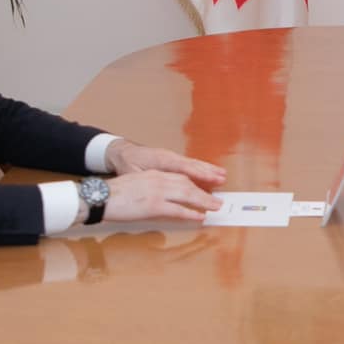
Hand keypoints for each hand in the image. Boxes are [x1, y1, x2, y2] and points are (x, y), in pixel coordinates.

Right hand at [101, 169, 223, 222]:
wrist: (100, 196)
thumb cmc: (113, 194)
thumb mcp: (135, 185)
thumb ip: (149, 189)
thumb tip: (159, 201)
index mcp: (153, 174)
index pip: (179, 177)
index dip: (194, 183)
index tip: (205, 189)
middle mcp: (158, 180)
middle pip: (187, 184)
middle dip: (204, 192)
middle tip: (217, 200)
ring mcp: (157, 192)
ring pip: (187, 195)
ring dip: (204, 201)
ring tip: (215, 207)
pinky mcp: (154, 205)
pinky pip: (177, 210)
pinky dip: (190, 213)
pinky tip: (199, 217)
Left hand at [105, 140, 226, 188]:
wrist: (122, 152)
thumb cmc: (127, 164)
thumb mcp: (132, 174)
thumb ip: (146, 182)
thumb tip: (155, 191)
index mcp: (160, 159)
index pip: (183, 167)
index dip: (198, 173)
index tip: (210, 178)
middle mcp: (169, 156)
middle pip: (192, 164)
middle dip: (208, 172)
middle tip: (222, 178)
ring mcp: (172, 157)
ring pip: (193, 163)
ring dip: (208, 169)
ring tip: (222, 175)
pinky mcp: (172, 160)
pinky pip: (189, 164)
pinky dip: (201, 168)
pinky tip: (210, 172)